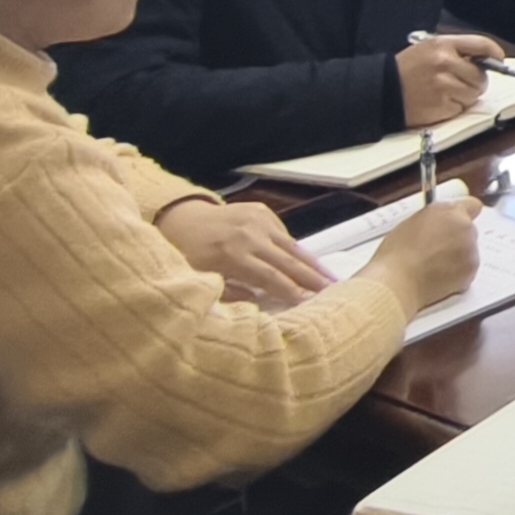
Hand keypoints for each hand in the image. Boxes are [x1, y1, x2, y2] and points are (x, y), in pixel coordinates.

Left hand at [158, 196, 330, 307]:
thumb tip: (258, 305)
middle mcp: (249, 235)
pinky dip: (294, 248)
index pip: (271, 277)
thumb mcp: (199, 280)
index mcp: (232, 255)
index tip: (310, 304)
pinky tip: (306, 261)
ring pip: (291, 245)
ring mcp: (257, 219)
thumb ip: (228, 294)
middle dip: (312, 278)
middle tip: (334, 291)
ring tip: (330, 277)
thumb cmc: (187, 255)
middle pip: (288, 261)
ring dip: (312, 262)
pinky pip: (283, 233)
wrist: (180, 219)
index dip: (292, 291)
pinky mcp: (261, 210)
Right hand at [370, 193, 482, 306]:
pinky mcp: (471, 269)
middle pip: (468, 230)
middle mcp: (464, 227)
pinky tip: (439, 277)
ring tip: (434, 266)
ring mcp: (471, 249)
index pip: (472, 205)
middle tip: (437, 250)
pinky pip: (468, 269)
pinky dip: (458, 274)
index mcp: (448, 211)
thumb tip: (438, 223)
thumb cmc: (397, 255)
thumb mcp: (411, 224)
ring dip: (457, 256)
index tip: (457, 222)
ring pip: (469, 250)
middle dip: (456, 238)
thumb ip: (433, 219)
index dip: (464, 214)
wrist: (397, 281)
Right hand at [396, 33, 504, 125]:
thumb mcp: (429, 48)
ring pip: (474, 93)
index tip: (499, 59)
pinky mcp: (441, 106)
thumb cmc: (408, 69)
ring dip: (466, 96)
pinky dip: (455, 107)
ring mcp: (444, 86)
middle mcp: (445, 63)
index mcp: (443, 45)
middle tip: (460, 82)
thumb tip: (488, 59)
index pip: (481, 44)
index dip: (494, 53)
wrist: (383, 91)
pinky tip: (439, 102)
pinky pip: (462, 108)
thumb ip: (457, 51)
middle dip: (475, 81)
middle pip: (481, 75)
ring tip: (446, 92)